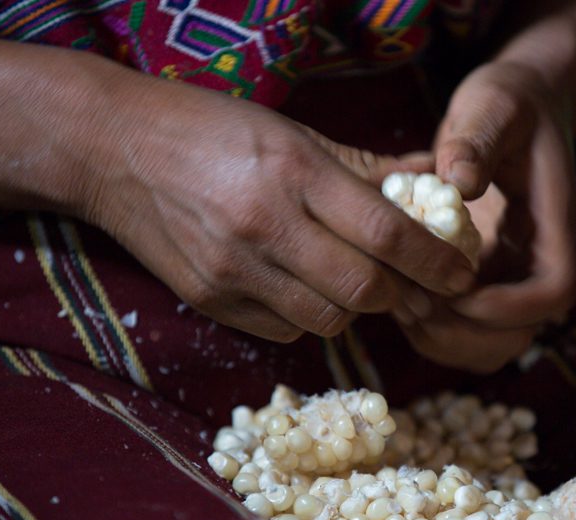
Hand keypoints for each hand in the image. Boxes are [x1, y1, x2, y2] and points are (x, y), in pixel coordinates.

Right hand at [83, 70, 474, 341]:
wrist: (113, 149)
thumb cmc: (213, 130)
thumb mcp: (293, 131)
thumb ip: (366, 165)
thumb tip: (432, 179)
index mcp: (292, 172)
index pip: (385, 232)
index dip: (434, 260)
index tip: (462, 272)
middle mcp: (264, 225)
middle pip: (363, 289)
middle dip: (401, 293)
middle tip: (411, 282)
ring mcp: (233, 270)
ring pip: (329, 320)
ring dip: (355, 308)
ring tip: (351, 279)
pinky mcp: (211, 301)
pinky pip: (286, 332)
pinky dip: (310, 318)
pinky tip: (302, 288)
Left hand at [395, 61, 575, 370]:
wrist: (520, 106)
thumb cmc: (511, 102)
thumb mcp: (494, 105)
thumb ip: (477, 139)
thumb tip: (457, 182)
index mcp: (552, 223)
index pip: (555, 290)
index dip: (509, 306)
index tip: (456, 289)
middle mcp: (535, 260)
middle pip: (521, 335)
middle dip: (464, 333)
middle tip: (412, 302)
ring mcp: (509, 276)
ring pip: (490, 344)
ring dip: (443, 338)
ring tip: (400, 302)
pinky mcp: (482, 279)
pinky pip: (463, 329)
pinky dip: (430, 328)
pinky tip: (398, 292)